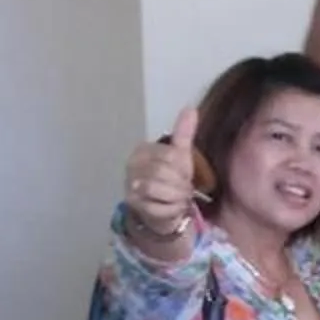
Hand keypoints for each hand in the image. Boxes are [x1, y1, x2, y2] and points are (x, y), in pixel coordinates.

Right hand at [123, 107, 202, 239]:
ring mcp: (130, 186)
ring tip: (180, 198)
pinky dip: (172, 210)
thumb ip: (184, 133)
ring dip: (176, 197)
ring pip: (157, 189)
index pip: (170, 155)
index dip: (183, 167)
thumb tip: (190, 108)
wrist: (164, 209)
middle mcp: (131, 166)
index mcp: (142, 151)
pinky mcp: (134, 206)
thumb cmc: (172, 180)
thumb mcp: (181, 156)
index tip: (185, 174)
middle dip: (180, 184)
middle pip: (162, 172)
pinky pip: (157, 208)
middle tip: (184, 189)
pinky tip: (173, 209)